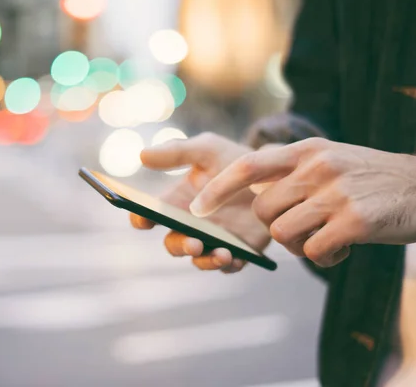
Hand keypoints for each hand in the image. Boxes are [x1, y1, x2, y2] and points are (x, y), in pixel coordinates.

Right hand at [130, 133, 270, 272]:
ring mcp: (213, 240)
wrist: (275, 173)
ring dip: (204, 260)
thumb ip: (176, 152)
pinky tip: (235, 256)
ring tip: (220, 253)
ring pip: (199, 259)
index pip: (148, 215)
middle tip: (193, 242)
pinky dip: (230, 264)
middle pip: (173, 243)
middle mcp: (190, 225)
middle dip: (179, 246)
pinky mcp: (238, 251)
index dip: (140, 219)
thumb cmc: (233, 160)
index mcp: (175, 202)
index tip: (143, 219)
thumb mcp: (207, 150)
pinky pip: (229, 265)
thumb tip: (142, 155)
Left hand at [190, 137, 415, 266]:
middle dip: (276, 228)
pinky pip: (313, 251)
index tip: (196, 209)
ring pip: (282, 233)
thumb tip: (251, 190)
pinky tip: (344, 248)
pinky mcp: (354, 221)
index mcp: (307, 151)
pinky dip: (324, 257)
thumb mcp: (330, 160)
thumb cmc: (370, 179)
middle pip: (262, 211)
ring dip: (299, 246)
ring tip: (326, 238)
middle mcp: (317, 167)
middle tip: (305, 229)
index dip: (218, 189)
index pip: (248, 166)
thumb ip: (292, 171)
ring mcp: (336, 193)